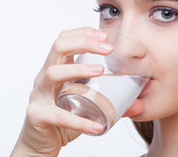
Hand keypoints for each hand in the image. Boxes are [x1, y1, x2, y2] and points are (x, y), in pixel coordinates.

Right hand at [11, 27, 143, 156]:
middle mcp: (43, 78)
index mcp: (54, 70)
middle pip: (58, 47)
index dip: (83, 32)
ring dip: (78, 69)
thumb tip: (139, 104)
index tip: (105, 35)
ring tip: (100, 70)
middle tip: (108, 48)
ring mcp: (38, 96)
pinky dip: (80, 121)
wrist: (39, 145)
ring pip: (53, 73)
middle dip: (84, 42)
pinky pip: (59, 116)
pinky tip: (97, 126)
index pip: (63, 40)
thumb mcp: (83, 104)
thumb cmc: (61, 120)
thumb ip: (107, 101)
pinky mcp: (38, 116)